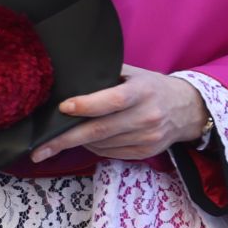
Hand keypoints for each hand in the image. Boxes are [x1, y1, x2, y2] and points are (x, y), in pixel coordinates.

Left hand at [32, 66, 208, 162]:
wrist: (187, 109)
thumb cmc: (153, 88)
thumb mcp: (135, 74)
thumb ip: (106, 76)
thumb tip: (68, 79)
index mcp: (143, 91)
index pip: (113, 100)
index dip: (87, 105)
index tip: (63, 108)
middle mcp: (147, 116)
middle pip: (100, 130)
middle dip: (66, 140)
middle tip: (39, 149)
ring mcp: (148, 137)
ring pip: (102, 145)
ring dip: (79, 142)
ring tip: (61, 139)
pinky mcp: (146, 152)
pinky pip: (111, 153)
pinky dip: (94, 148)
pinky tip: (88, 140)